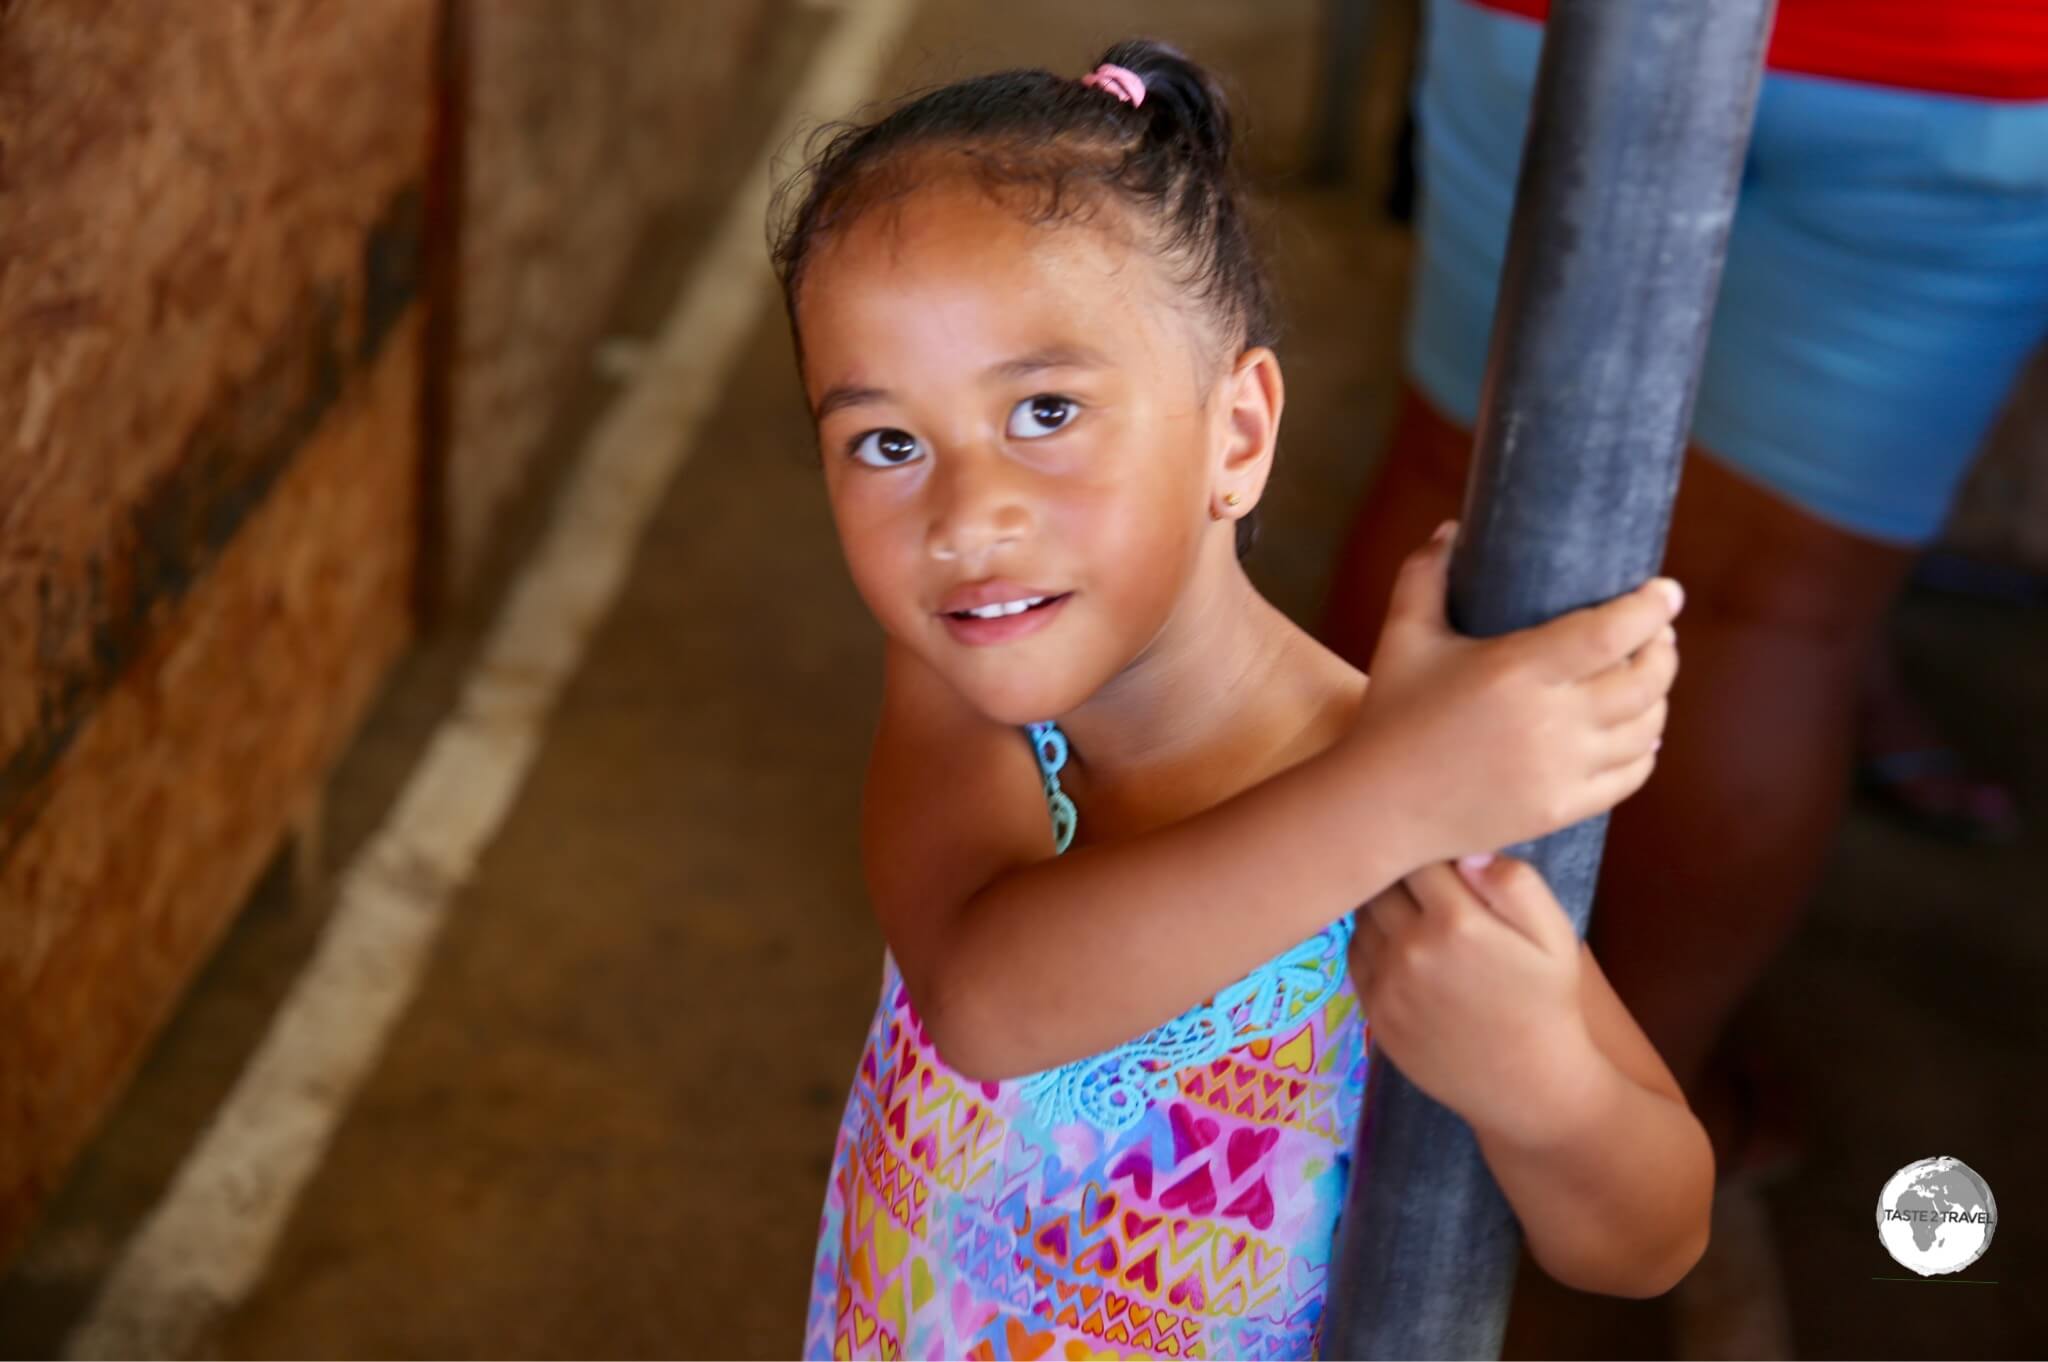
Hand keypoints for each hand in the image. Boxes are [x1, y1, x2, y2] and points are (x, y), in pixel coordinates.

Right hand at [1339, 520, 1681, 864]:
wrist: (1377, 807)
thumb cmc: (1389, 714)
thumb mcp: (1403, 636)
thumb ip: (1425, 574)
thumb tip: (1453, 528)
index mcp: (1515, 669)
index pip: (1610, 632)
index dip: (1650, 608)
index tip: (1666, 591)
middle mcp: (1548, 722)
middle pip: (1644, 680)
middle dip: (1663, 650)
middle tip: (1657, 632)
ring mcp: (1559, 771)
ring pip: (1647, 728)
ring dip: (1659, 697)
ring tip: (1649, 677)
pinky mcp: (1561, 809)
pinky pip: (1632, 775)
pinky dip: (1646, 748)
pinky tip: (1639, 730)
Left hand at [1347, 854, 1600, 1146]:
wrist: (1529, 1086)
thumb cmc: (1547, 1003)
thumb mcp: (1554, 936)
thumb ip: (1514, 884)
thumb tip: (1467, 851)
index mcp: (1456, 922)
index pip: (1417, 858)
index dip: (1429, 852)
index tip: (1443, 861)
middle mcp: (1411, 948)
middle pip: (1382, 884)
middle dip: (1400, 877)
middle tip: (1425, 887)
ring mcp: (1386, 984)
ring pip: (1363, 918)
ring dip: (1382, 909)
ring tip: (1413, 915)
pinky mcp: (1373, 1013)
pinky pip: (1357, 957)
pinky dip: (1372, 943)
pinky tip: (1401, 948)